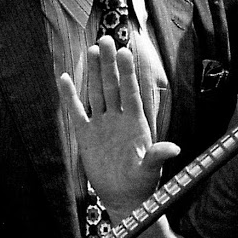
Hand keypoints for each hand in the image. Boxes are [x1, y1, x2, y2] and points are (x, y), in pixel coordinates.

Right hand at [57, 38, 179, 218]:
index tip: (124, 52)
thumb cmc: (142, 184)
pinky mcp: (86, 134)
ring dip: (94, 72)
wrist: (124, 197)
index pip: (131, 92)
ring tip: (92, 49)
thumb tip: (173, 148)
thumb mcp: (150, 170)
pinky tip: (64, 77)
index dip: (127, 73)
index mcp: (136, 123)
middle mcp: (118, 119)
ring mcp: (101, 124)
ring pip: (97, 92)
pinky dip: (69, 96)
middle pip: (112, 86)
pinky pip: (76, 111)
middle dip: (109, 64)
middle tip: (105, 39)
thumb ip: (157, 157)